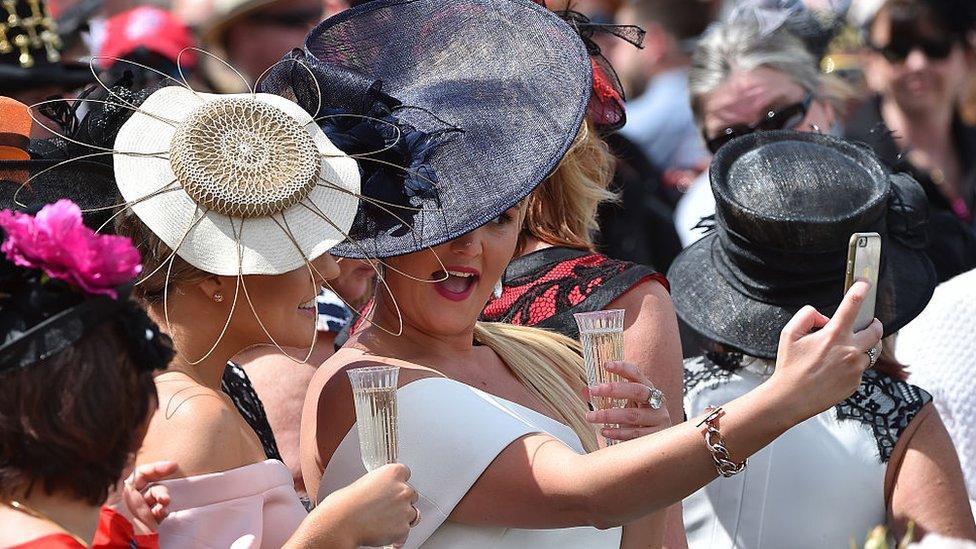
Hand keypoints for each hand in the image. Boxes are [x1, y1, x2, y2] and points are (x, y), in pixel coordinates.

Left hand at [119, 461, 176, 534]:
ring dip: (163, 499)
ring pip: (159, 498)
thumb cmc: (115, 517)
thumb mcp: (115, 493)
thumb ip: (123, 475)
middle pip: (153, 485)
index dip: (157, 468)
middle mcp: (131, 499)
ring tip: (164, 505)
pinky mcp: (148, 523)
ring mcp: (141, 511)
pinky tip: (162, 513)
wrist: (119, 543)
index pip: (141, 473)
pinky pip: (160, 512)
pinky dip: (163, 511)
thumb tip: (131, 457)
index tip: (173, 467)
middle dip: (162, 489)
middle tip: (165, 498)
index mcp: (122, 490)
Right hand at [319, 463, 417, 547]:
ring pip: (412, 513)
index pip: (405, 473)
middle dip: (401, 501)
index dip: (398, 482)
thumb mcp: (364, 482)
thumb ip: (380, 484)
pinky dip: (397, 534)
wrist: (341, 523)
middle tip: (386, 507)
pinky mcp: (403, 528)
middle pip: (411, 494)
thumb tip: (383, 492)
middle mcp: (403, 489)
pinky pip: (405, 531)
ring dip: (402, 517)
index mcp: (393, 473)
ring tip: (385, 522)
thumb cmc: (346, 503)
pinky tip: (385, 533)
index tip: (393, 488)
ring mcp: (405, 509)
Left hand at [585, 361, 670, 441]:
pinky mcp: (655, 436)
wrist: (660, 440)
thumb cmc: (638, 418)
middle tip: (594, 390)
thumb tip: (585, 390)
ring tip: (591, 416)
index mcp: (648, 389)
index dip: (622, 368)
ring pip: (632, 415)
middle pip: (637, 391)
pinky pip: (634, 433)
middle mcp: (657, 401)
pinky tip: (604, 431)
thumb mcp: (625, 404)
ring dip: (609, 415)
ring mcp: (658, 419)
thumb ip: (606, 397)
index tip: (606, 365)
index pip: (636, 374)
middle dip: (614, 390)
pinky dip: (617, 432)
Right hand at [769, 280, 883, 423]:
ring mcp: (856, 368)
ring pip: (869, 351)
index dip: (861, 289)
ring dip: (862, 346)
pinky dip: (851, 366)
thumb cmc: (789, 367)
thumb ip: (807, 316)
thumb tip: (824, 317)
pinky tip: (834, 371)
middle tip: (869, 323)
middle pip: (875, 330)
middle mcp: (850, 350)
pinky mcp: (856, 383)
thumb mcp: (788, 333)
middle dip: (874, 323)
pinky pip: (860, 369)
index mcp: (833, 335)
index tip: (865, 283)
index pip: (853, 305)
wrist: (792, 398)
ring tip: (844, 351)